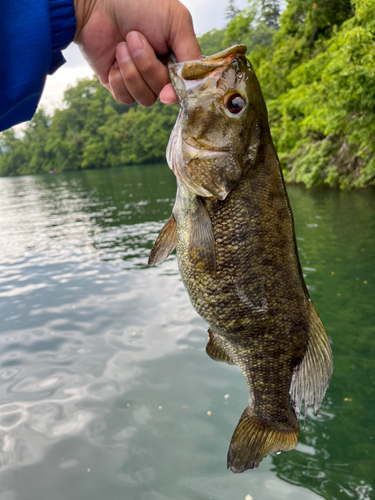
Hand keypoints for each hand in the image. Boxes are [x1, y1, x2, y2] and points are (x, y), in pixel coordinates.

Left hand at [74, 0, 201, 105]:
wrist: (97, 2)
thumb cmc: (139, 4)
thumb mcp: (177, 22)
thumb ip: (191, 56)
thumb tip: (180, 95)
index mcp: (177, 58)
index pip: (186, 86)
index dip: (178, 90)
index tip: (168, 88)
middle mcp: (161, 72)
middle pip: (163, 91)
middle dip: (147, 66)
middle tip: (134, 37)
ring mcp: (139, 80)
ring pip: (146, 98)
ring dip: (132, 71)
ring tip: (121, 45)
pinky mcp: (118, 86)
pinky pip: (126, 99)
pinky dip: (118, 80)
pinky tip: (113, 61)